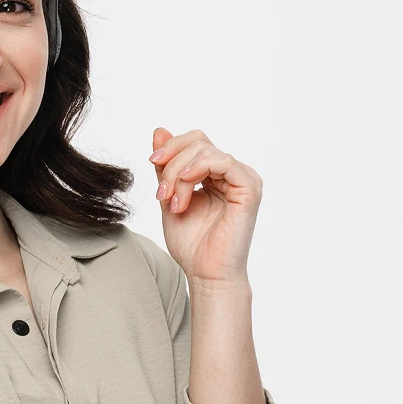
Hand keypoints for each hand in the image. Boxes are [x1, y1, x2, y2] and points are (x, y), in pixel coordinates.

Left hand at [149, 126, 262, 285]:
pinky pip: (225, 162)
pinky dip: (200, 168)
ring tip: (174, 203)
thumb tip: (159, 130)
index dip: (171, 147)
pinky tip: (185, 185)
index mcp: (215, 173)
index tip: (152, 161)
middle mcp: (232, 173)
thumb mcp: (169, 196)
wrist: (205, 273)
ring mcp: (243, 179)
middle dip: (172, 162)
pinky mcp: (250, 188)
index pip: (194, 141)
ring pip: (206, 151)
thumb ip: (165, 167)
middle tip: (161, 192)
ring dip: (180, 174)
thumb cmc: (191, 243)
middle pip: (199, 142)